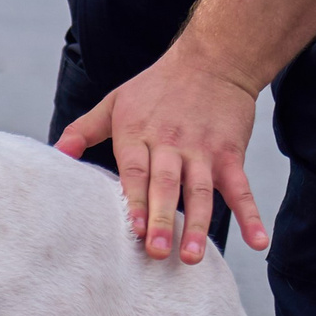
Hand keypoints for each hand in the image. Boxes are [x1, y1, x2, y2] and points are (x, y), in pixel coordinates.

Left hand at [56, 43, 269, 263]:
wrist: (212, 59)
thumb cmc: (157, 85)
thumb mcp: (115, 101)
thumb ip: (84, 129)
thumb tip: (58, 153)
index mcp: (139, 133)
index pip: (135, 171)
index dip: (135, 200)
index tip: (134, 229)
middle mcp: (170, 143)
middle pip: (166, 185)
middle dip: (163, 219)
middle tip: (158, 253)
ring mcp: (203, 150)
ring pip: (200, 190)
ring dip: (198, 225)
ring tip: (191, 256)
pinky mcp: (230, 154)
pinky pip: (241, 188)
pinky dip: (251, 215)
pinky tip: (257, 241)